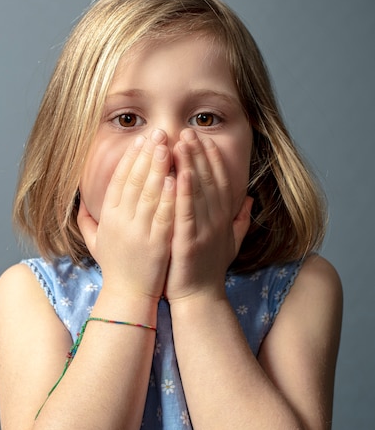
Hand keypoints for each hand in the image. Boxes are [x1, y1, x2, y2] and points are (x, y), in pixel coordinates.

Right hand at [77, 131, 175, 300]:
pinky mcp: (157, 245)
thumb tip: (80, 202)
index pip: (119, 180)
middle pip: (134, 181)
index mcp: (109, 218)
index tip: (141, 139)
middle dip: (146, 154)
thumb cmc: (115, 267)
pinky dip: (169, 198)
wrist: (128, 296)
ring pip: (149, 195)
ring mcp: (139, 233)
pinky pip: (163, 217)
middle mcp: (122, 222)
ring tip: (168, 146)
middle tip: (157, 132)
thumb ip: (87, 221)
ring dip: (158, 168)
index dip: (130, 158)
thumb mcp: (95, 243)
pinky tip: (176, 179)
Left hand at [165, 129, 252, 301]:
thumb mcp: (230, 243)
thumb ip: (241, 220)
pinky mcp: (189, 243)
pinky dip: (184, 192)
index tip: (204, 138)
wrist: (200, 299)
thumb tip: (251, 200)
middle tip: (189, 130)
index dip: (214, 159)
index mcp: (224, 219)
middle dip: (200, 153)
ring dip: (191, 164)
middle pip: (210, 181)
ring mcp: (204, 231)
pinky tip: (179, 173)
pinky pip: (187, 213)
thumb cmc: (210, 270)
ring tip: (181, 141)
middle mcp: (217, 221)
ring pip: (199, 191)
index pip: (221, 182)